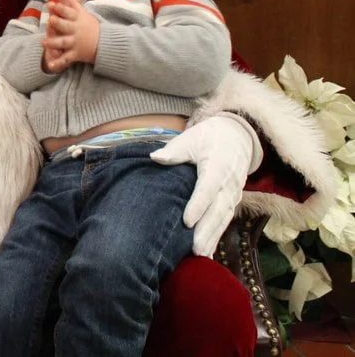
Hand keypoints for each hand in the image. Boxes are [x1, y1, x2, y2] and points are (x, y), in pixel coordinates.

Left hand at [41, 0, 98, 71]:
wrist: (105, 43)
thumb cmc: (90, 26)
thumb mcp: (82, 13)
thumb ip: (71, 2)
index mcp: (77, 19)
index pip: (68, 12)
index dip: (60, 8)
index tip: (51, 4)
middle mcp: (76, 30)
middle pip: (66, 26)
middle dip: (58, 23)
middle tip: (51, 20)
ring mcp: (75, 42)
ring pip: (63, 42)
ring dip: (54, 43)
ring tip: (44, 42)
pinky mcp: (76, 54)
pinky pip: (66, 59)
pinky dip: (58, 63)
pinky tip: (50, 66)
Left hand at [150, 115, 256, 256]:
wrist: (237, 136)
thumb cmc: (209, 137)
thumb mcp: (191, 138)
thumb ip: (175, 150)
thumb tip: (155, 157)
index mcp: (217, 166)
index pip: (208, 188)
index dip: (198, 205)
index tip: (186, 221)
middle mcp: (228, 183)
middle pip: (218, 209)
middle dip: (207, 230)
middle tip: (195, 250)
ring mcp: (233, 193)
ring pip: (223, 218)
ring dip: (212, 238)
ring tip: (201, 256)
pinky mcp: (232, 200)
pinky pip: (225, 220)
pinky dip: (216, 236)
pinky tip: (207, 252)